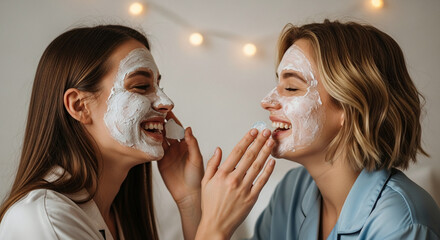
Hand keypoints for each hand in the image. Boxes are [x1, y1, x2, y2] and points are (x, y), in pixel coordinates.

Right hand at [157, 112, 203, 239]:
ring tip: (148, 123)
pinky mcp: (160, 161)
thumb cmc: (197, 176)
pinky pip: (154, 150)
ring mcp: (168, 154)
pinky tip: (146, 137)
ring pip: (160, 139)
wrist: (189, 193)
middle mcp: (176, 147)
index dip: (173, 120)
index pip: (178, 129)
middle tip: (153, 114)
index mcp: (186, 144)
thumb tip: (188, 129)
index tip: (167, 111)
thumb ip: (192, 144)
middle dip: (161, 123)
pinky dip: (150, 143)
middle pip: (167, 132)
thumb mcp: (196, 159)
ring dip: (155, 132)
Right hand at [196, 128, 275, 239]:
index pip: (236, 152)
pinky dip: (268, 171)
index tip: (253, 131)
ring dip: (265, 152)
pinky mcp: (251, 198)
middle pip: (249, 156)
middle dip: (259, 142)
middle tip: (266, 132)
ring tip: (271, 142)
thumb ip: (212, 164)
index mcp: (221, 174)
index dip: (246, 139)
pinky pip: (262, 181)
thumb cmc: (209, 204)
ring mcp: (243, 189)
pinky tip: (272, 161)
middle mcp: (233, 179)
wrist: (216, 225)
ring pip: (257, 166)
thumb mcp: (205, 182)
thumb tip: (219, 149)